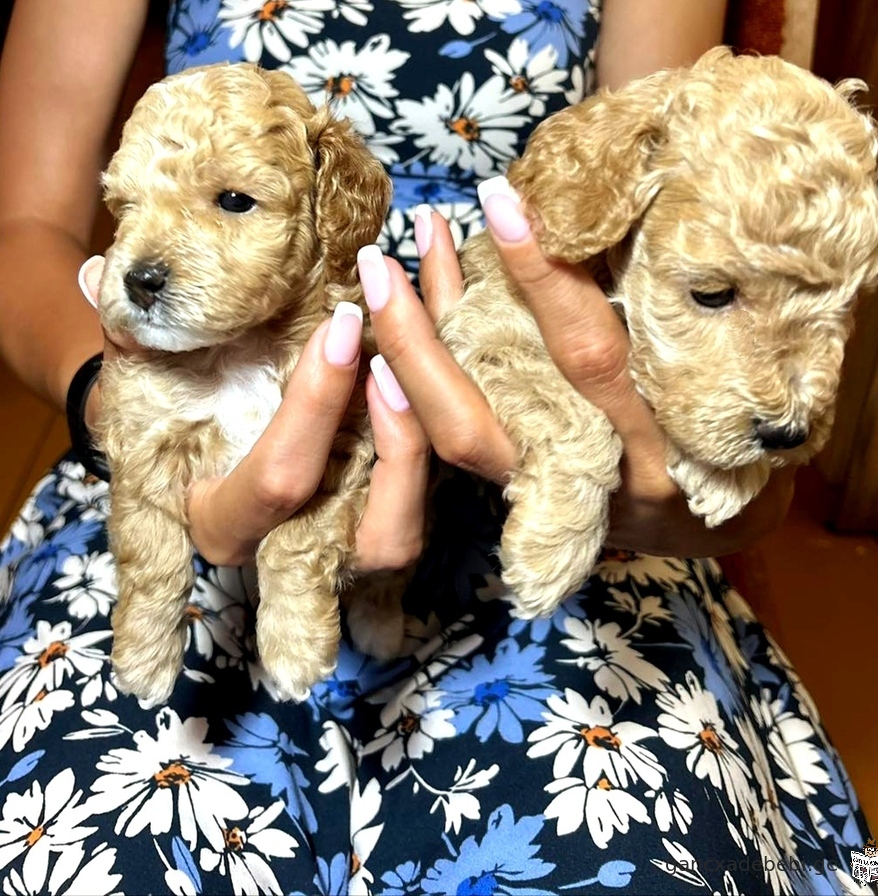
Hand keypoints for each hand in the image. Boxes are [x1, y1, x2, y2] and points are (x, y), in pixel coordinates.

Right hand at [78, 256, 429, 567]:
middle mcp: (294, 552)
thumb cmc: (170, 401)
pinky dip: (442, 434)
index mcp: (225, 525)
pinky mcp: (381, 517)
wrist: (199, 430)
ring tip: (424, 357)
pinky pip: (428, 497)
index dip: (314, 406)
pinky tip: (443, 360)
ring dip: (426, 446)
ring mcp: (346, 542)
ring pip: (411, 528)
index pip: (280, 481)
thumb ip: (130, 338)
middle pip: (376, 536)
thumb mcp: (145, 376)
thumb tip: (103, 278)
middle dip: (398, 441)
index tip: (343, 323)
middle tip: (399, 352)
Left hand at [359, 197, 792, 558]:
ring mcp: (540, 492)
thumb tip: (585, 222)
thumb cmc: (724, 434)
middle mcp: (584, 477)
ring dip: (408, 355)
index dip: (541, 279)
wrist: (702, 525)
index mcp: (653, 448)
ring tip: (385, 269)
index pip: (585, 356)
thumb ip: (654, 314)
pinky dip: (419, 381)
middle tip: (385, 256)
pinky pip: (450, 438)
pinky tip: (402, 324)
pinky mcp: (514, 488)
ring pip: (450, 438)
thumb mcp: (717, 373)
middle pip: (475, 421)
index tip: (501, 201)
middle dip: (422, 338)